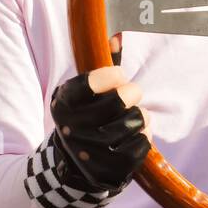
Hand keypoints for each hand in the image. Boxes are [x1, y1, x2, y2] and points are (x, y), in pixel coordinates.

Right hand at [49, 33, 152, 192]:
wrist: (74, 164)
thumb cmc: (85, 116)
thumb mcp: (83, 91)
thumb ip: (100, 63)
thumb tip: (119, 37)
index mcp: (63, 104)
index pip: (91, 83)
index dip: (112, 75)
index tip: (119, 75)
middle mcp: (72, 129)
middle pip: (119, 102)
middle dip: (132, 92)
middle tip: (133, 93)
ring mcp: (90, 153)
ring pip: (133, 122)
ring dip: (141, 115)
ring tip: (136, 114)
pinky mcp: (109, 170)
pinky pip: (141, 144)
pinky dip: (144, 135)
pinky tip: (137, 132)